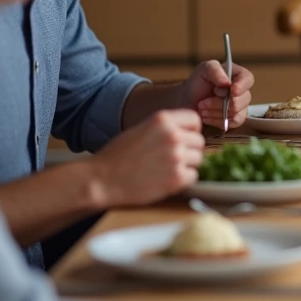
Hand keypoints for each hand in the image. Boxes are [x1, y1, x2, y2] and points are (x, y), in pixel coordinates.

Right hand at [90, 109, 204, 207]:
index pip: (195, 120)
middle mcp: (173, 135)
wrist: (101, 180)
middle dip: (189, 151)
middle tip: (171, 159)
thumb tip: (187, 131)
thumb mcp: (141, 129)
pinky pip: (193, 177)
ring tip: (165, 170)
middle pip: (199, 142)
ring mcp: (176, 156)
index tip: (185, 139)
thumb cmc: (117, 156)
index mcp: (163, 119)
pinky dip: (182, 181)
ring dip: (186, 166)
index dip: (191, 131)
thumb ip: (165, 127)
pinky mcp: (177, 178)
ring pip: (198, 160)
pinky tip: (165, 180)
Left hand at [182, 61, 254, 128]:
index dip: (242, 86)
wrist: (187, 101)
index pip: (248, 79)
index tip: (231, 91)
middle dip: (220, 103)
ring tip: (202, 109)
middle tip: (203, 102)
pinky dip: (218, 121)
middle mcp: (242, 90)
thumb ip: (215, 71)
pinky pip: (234, 123)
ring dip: (216, 112)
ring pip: (237, 112)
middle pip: (243, 99)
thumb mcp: (204, 70)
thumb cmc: (196, 83)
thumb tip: (227, 83)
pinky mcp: (235, 119)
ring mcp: (240, 105)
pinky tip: (207, 117)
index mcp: (237, 74)